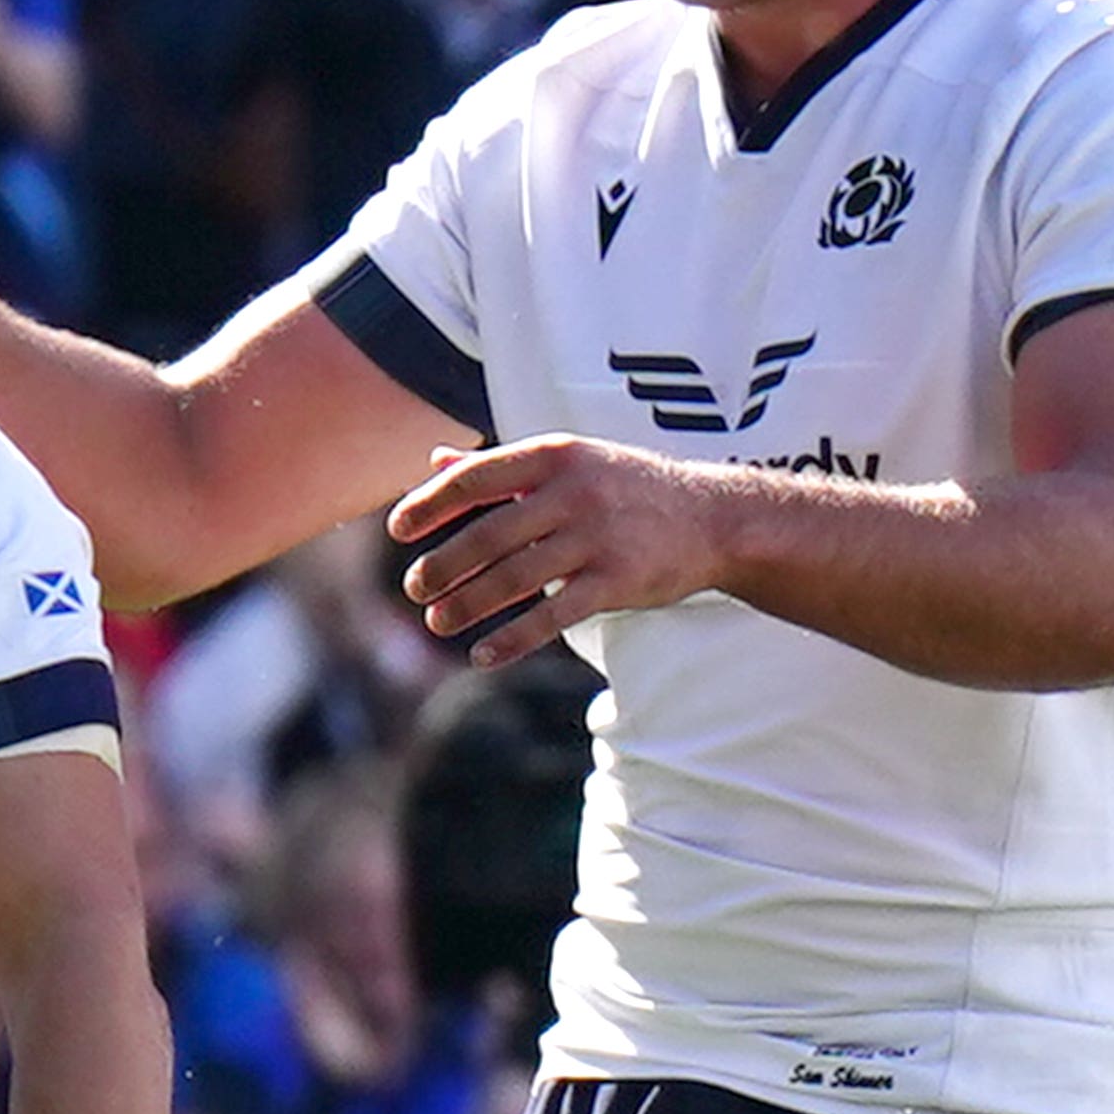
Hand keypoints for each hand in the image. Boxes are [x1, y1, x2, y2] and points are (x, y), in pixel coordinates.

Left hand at [387, 436, 729, 664]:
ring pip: (514, 578)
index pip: (476, 477)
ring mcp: (597, 538)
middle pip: (488, 534)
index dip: (431, 504)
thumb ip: (502, 467)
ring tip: (438, 623)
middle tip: (415, 589)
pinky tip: (482, 657)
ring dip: (467, 605)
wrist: (716, 517)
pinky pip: (553, 616)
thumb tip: (435, 462)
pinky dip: (513, 640)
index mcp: (555, 455)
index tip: (397, 530)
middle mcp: (574, 492)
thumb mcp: (569, 461)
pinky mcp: (618, 581)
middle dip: (443, 565)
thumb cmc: (626, 487)